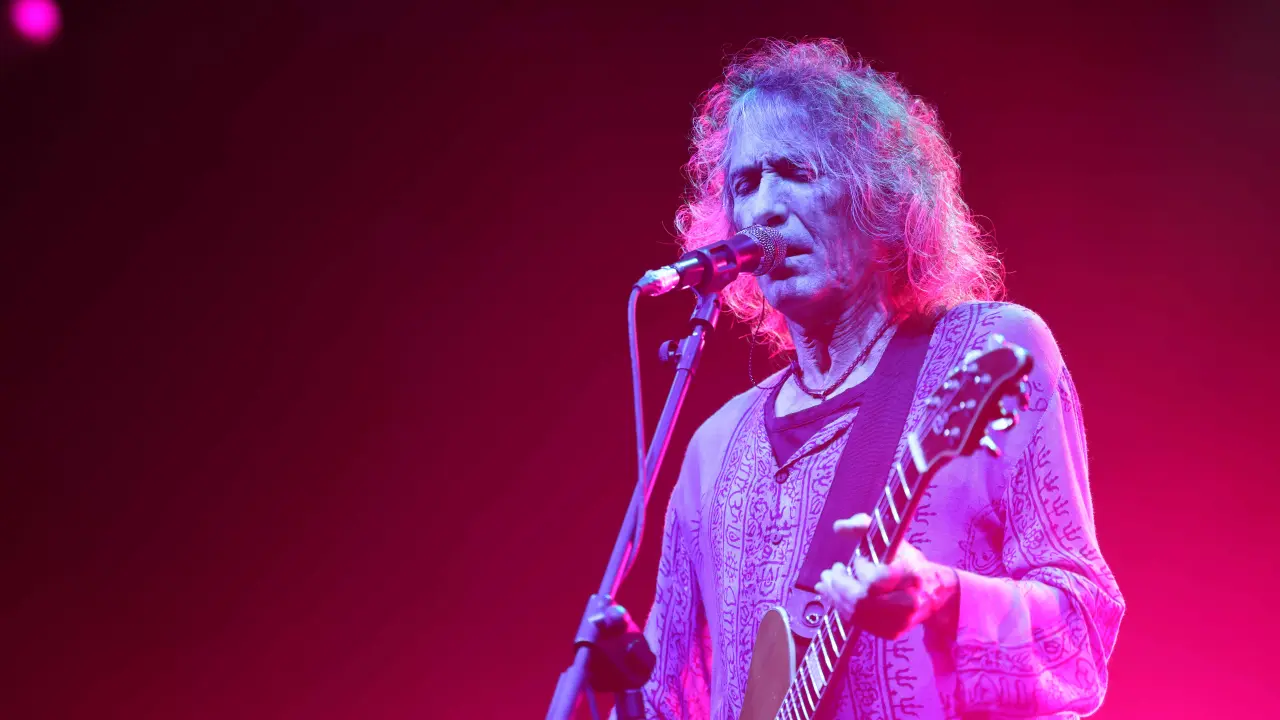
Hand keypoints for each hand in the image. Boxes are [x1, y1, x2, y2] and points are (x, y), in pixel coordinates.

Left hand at [812, 513, 959, 640]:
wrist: (934, 593)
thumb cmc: (910, 563)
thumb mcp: (893, 540)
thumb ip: (865, 527)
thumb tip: (838, 526)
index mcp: (912, 578)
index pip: (877, 579)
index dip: (861, 569)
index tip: (857, 559)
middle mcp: (908, 605)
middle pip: (863, 600)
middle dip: (839, 585)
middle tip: (828, 572)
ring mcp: (899, 623)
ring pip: (857, 614)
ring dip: (835, 596)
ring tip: (825, 583)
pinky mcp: (890, 633)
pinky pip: (859, 623)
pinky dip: (842, 608)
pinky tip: (833, 595)